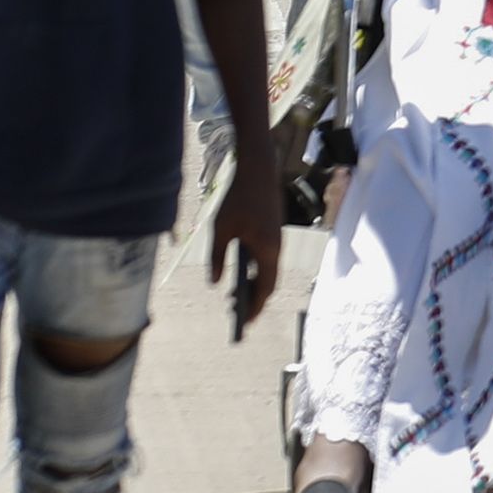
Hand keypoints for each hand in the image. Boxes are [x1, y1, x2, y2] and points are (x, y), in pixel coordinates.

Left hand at [209, 156, 280, 335]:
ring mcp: (276, 237)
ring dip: (255, 285)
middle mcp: (276, 246)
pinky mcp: (273, 230)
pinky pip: (267, 258)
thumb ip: (217, 258)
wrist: (258, 169)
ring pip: (268, 269)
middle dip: (254, 299)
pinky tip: (240, 273)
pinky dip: (256, 271)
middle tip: (236, 315)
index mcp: (267, 249)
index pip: (265, 287)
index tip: (244, 323)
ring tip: (234, 298)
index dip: (255, 306)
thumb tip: (215, 282)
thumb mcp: (220, 230)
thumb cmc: (238, 199)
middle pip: (269, 281)